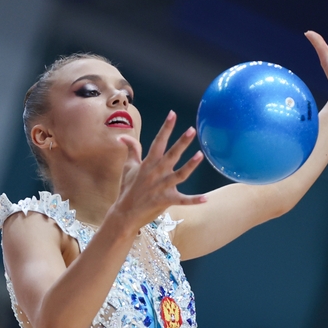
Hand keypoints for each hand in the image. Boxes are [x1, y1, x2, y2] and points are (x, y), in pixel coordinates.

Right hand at [114, 111, 205, 229]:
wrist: (124, 213)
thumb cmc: (128, 189)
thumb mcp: (128, 167)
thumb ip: (131, 150)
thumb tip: (122, 136)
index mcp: (148, 163)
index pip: (158, 142)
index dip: (166, 128)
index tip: (173, 114)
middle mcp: (156, 173)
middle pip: (171, 155)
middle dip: (181, 142)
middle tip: (192, 130)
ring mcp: (161, 187)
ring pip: (179, 175)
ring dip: (190, 166)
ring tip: (200, 155)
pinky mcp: (166, 200)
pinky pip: (182, 200)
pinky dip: (193, 200)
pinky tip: (206, 198)